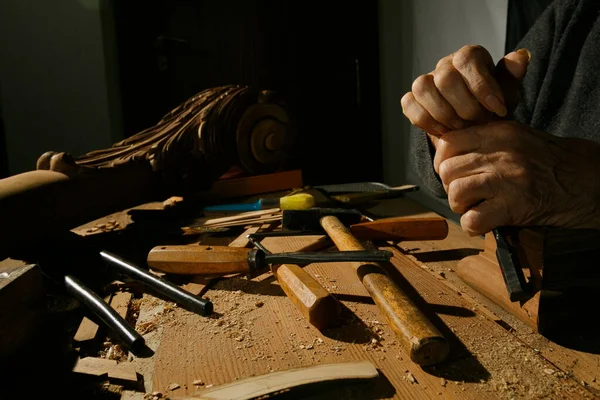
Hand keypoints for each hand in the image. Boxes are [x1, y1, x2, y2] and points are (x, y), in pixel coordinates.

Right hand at [401, 45, 530, 140]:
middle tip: (479, 123)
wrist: (474, 128)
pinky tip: (443, 131)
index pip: (467, 60)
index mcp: (469, 57)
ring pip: (423, 88)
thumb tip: (521, 56)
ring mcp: (426, 81)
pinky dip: (426, 120)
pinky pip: (409, 104)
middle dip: (465, 107)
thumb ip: (511, 78)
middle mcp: (444, 65)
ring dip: (444, 114)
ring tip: (461, 129)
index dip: (482, 86)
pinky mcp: (412, 99)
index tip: (498, 110)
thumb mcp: (507, 95)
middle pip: (445, 78)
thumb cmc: (491, 107)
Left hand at [434, 121, 599, 234]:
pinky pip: (472, 219)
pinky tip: (485, 222)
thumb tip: (443, 147)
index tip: (452, 172)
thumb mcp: (516, 137)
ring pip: (455, 192)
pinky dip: (473, 225)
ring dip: (460, 205)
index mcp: (499, 133)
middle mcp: (501, 154)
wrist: (587, 181)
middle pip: (447, 169)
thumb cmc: (548, 161)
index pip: (448, 142)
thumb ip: (484, 138)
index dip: (442, 160)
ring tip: (474, 206)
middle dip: (450, 185)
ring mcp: (507, 180)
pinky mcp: (513, 207)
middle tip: (465, 193)